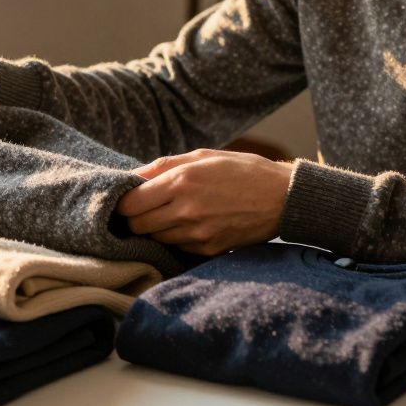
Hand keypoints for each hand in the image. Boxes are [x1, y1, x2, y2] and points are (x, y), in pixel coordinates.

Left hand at [115, 149, 294, 255]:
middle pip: (137, 226)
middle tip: (148, 207)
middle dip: (136, 217)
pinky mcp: (208, 250)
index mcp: (181, 182)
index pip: (129, 205)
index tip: (127, 199)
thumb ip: (164, 166)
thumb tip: (132, 176)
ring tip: (174, 213)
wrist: (282, 198)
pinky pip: (177, 247)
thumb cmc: (241, 170)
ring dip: (157, 228)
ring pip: (156, 239)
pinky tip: (192, 224)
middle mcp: (185, 211)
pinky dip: (177, 238)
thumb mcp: (203, 156)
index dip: (123, 203)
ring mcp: (197, 234)